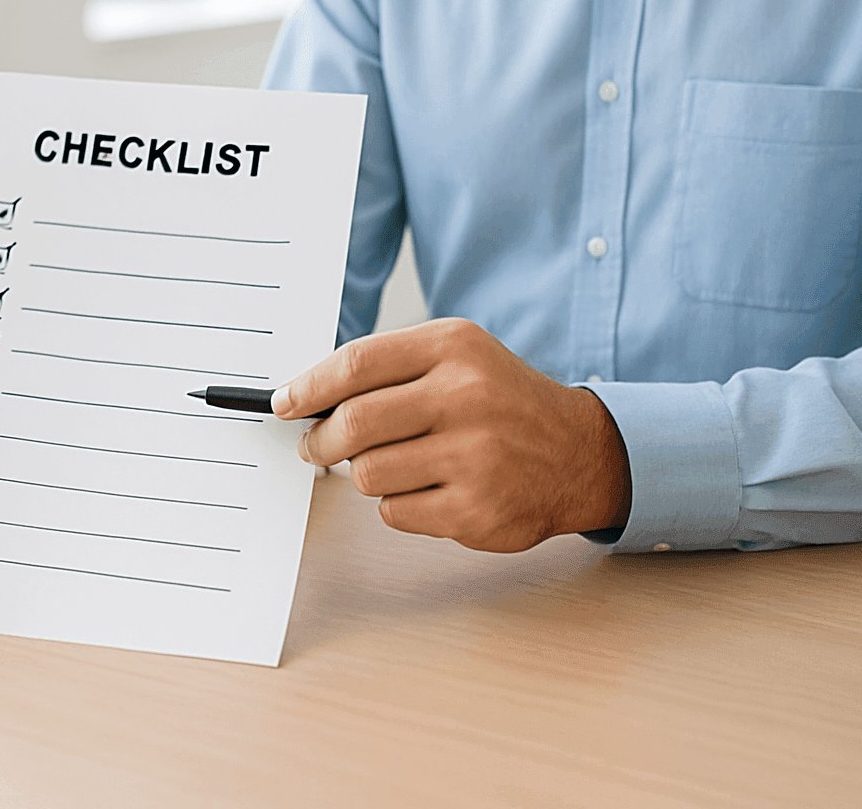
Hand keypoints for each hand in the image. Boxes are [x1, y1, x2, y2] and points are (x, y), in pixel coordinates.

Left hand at [273, 319, 630, 551]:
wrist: (578, 453)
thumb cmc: (501, 403)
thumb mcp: (456, 358)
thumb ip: (386, 369)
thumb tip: (304, 397)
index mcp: (455, 348)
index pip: (356, 363)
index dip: (308, 387)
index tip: (283, 403)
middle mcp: (467, 396)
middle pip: (353, 423)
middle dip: (320, 440)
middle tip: (316, 446)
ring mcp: (474, 456)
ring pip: (368, 473)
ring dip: (365, 474)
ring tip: (393, 465)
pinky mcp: (475, 509)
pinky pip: (394, 512)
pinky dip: (397, 505)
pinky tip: (428, 489)